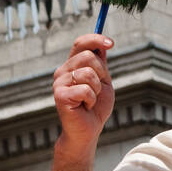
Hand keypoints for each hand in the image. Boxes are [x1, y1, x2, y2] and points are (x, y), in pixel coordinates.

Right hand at [53, 34, 114, 153]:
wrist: (88, 131)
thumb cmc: (95, 108)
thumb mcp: (103, 82)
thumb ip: (101, 64)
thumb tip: (103, 44)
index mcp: (72, 65)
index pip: (80, 43)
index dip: (96, 39)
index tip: (111, 43)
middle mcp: (63, 71)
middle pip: (88, 56)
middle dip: (101, 73)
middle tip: (98, 88)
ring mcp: (59, 83)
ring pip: (89, 73)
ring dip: (97, 89)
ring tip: (91, 100)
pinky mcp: (60, 96)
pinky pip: (85, 90)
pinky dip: (92, 100)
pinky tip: (86, 107)